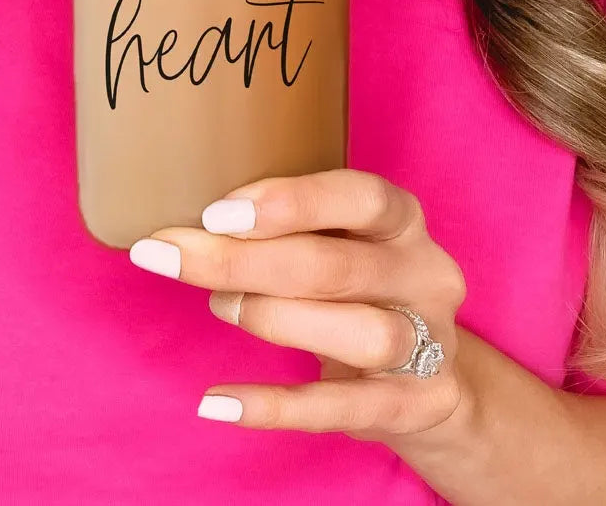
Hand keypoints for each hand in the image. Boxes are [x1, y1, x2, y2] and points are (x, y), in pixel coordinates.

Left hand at [129, 169, 466, 440]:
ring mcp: (429, 344)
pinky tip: (216, 401)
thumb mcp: (340, 242)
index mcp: (403, 221)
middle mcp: (425, 275)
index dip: (291, 202)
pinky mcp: (416, 405)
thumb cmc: (357, 289)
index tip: (216, 214)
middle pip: (338, 267)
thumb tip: (191, 225)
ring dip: (272, 317)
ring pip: (359, 333)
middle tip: (174, 256)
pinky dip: (276, 406)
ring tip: (219, 305)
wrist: (432, 376)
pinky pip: (343, 409)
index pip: (363, 197)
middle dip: (244, 261)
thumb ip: (286, 228)